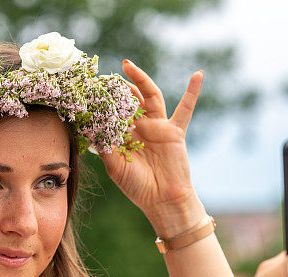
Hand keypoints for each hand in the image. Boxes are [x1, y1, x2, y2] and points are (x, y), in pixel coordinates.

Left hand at [96, 59, 203, 221]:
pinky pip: (185, 109)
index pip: (112, 112)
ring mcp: (157, 127)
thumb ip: (105, 147)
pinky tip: (198, 75)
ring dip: (141, 80)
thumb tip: (90, 129)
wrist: (163, 200)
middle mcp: (140, 127)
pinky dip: (192, 92)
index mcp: (124, 136)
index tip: (89, 88)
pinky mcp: (174, 131)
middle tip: (104, 73)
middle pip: (129, 99)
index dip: (102, 101)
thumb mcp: (115, 167)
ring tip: (128, 65)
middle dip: (118, 86)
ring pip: (150, 97)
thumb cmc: (138, 187)